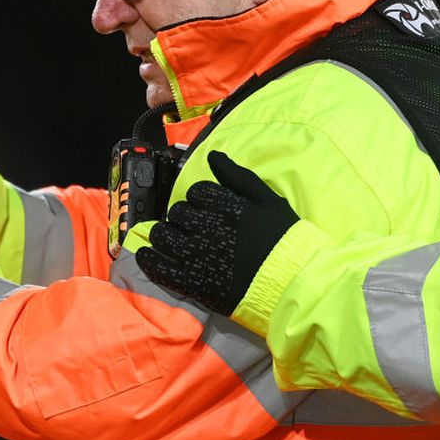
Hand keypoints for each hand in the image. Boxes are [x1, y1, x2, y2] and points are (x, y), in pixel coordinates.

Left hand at [135, 150, 298, 314]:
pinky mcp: (192, 282)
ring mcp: (197, 256)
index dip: (200, 200)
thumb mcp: (267, 199)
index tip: (208, 210)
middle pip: (178, 212)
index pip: (197, 193)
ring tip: (172, 239)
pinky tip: (148, 255)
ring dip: (164, 234)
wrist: (292, 283)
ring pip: (163, 235)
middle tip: (194, 227)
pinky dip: (149, 260)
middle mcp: (207, 228)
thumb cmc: (284, 240)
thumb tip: (213, 156)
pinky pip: (159, 267)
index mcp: (225, 206)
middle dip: (183, 217)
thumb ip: (238, 176)